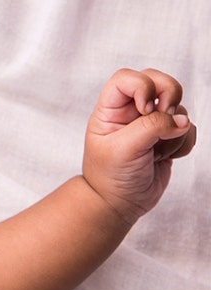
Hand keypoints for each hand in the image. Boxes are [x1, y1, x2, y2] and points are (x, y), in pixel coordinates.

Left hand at [83, 68, 195, 222]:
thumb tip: (181, 119)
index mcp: (110, 110)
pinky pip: (188, 128)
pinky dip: (182, 143)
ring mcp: (150, 123)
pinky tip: (165, 158)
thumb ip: (152, 128)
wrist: (120, 204)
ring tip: (155, 152)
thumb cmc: (110, 177)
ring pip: (178, 107)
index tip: (144, 110)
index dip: (142, 87)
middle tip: (164, 120)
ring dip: (173, 131)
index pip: (126, 78)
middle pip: (158, 81)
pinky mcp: (168, 136)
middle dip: (169, 96)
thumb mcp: (124, 150)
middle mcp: (130, 111)